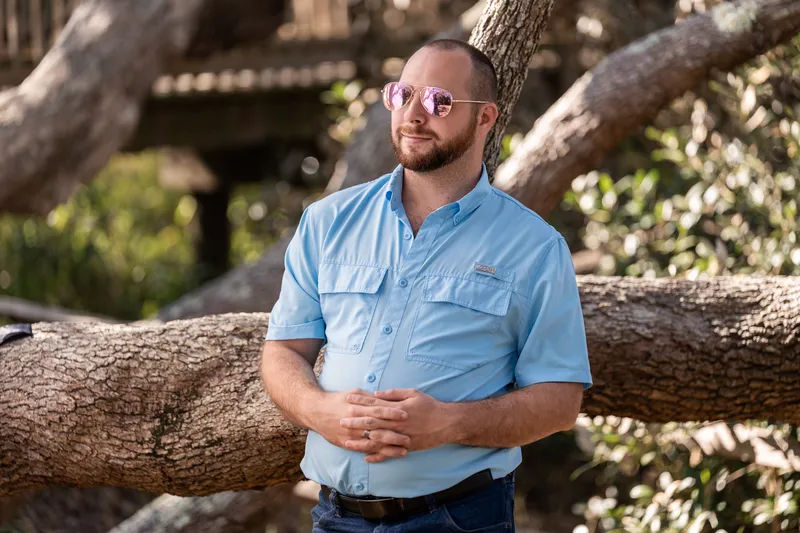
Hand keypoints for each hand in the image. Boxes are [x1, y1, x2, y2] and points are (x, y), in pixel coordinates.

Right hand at [309, 389, 410, 459]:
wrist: (316, 411)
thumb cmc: (337, 400)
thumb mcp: (353, 393)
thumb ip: (369, 398)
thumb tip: (385, 397)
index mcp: (357, 408)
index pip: (378, 410)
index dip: (392, 412)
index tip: (406, 414)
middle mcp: (354, 423)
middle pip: (378, 429)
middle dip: (394, 434)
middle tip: (410, 436)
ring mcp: (351, 435)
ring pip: (373, 443)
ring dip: (389, 448)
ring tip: (404, 450)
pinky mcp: (347, 444)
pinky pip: (364, 451)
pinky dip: (376, 454)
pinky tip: (387, 455)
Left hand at [341, 388, 458, 461]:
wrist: (446, 423)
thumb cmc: (430, 406)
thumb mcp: (413, 393)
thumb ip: (394, 393)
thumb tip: (376, 393)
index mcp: (397, 409)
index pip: (374, 404)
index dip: (361, 401)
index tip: (348, 398)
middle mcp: (396, 424)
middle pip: (372, 422)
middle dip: (355, 421)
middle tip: (340, 420)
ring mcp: (400, 437)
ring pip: (377, 440)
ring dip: (361, 441)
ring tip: (347, 441)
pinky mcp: (405, 447)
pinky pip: (388, 453)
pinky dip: (377, 456)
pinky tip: (365, 457)